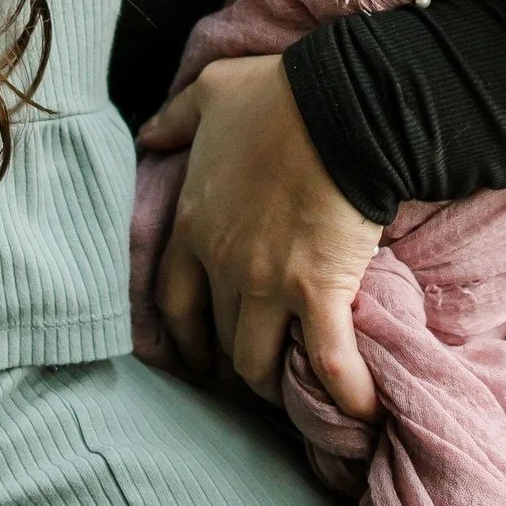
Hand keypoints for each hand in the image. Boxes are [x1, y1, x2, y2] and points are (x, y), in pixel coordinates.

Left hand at [139, 53, 380, 418]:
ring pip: (260, 361)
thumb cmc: (277, 95)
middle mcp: (224, 264)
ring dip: (276, 379)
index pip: (173, 299)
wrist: (340, 106)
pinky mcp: (319, 294)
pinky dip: (344, 395)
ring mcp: (270, 284)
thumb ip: (174, 118)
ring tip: (295, 386)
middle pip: (221, 337)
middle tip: (254, 367)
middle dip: (235, 358)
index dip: (184, 333)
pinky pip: (328, 363)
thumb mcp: (211, 93)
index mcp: (195, 223)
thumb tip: (147, 134)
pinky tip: (357, 412)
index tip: (197, 350)